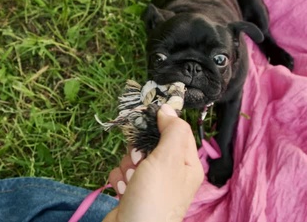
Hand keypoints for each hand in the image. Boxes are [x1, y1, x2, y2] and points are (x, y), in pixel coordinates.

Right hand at [103, 104, 203, 221]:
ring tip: (131, 181)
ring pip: (134, 158)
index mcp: (187, 164)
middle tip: (139, 160)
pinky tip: (122, 190)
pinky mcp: (133, 192)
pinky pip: (123, 173)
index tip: (146, 117)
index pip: (177, 130)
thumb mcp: (168, 158)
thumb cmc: (154, 197)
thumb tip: (168, 108)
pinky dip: (119, 179)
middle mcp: (171, 173)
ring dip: (127, 166)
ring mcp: (151, 184)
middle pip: (151, 143)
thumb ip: (172, 130)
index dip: (162, 122)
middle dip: (138, 149)